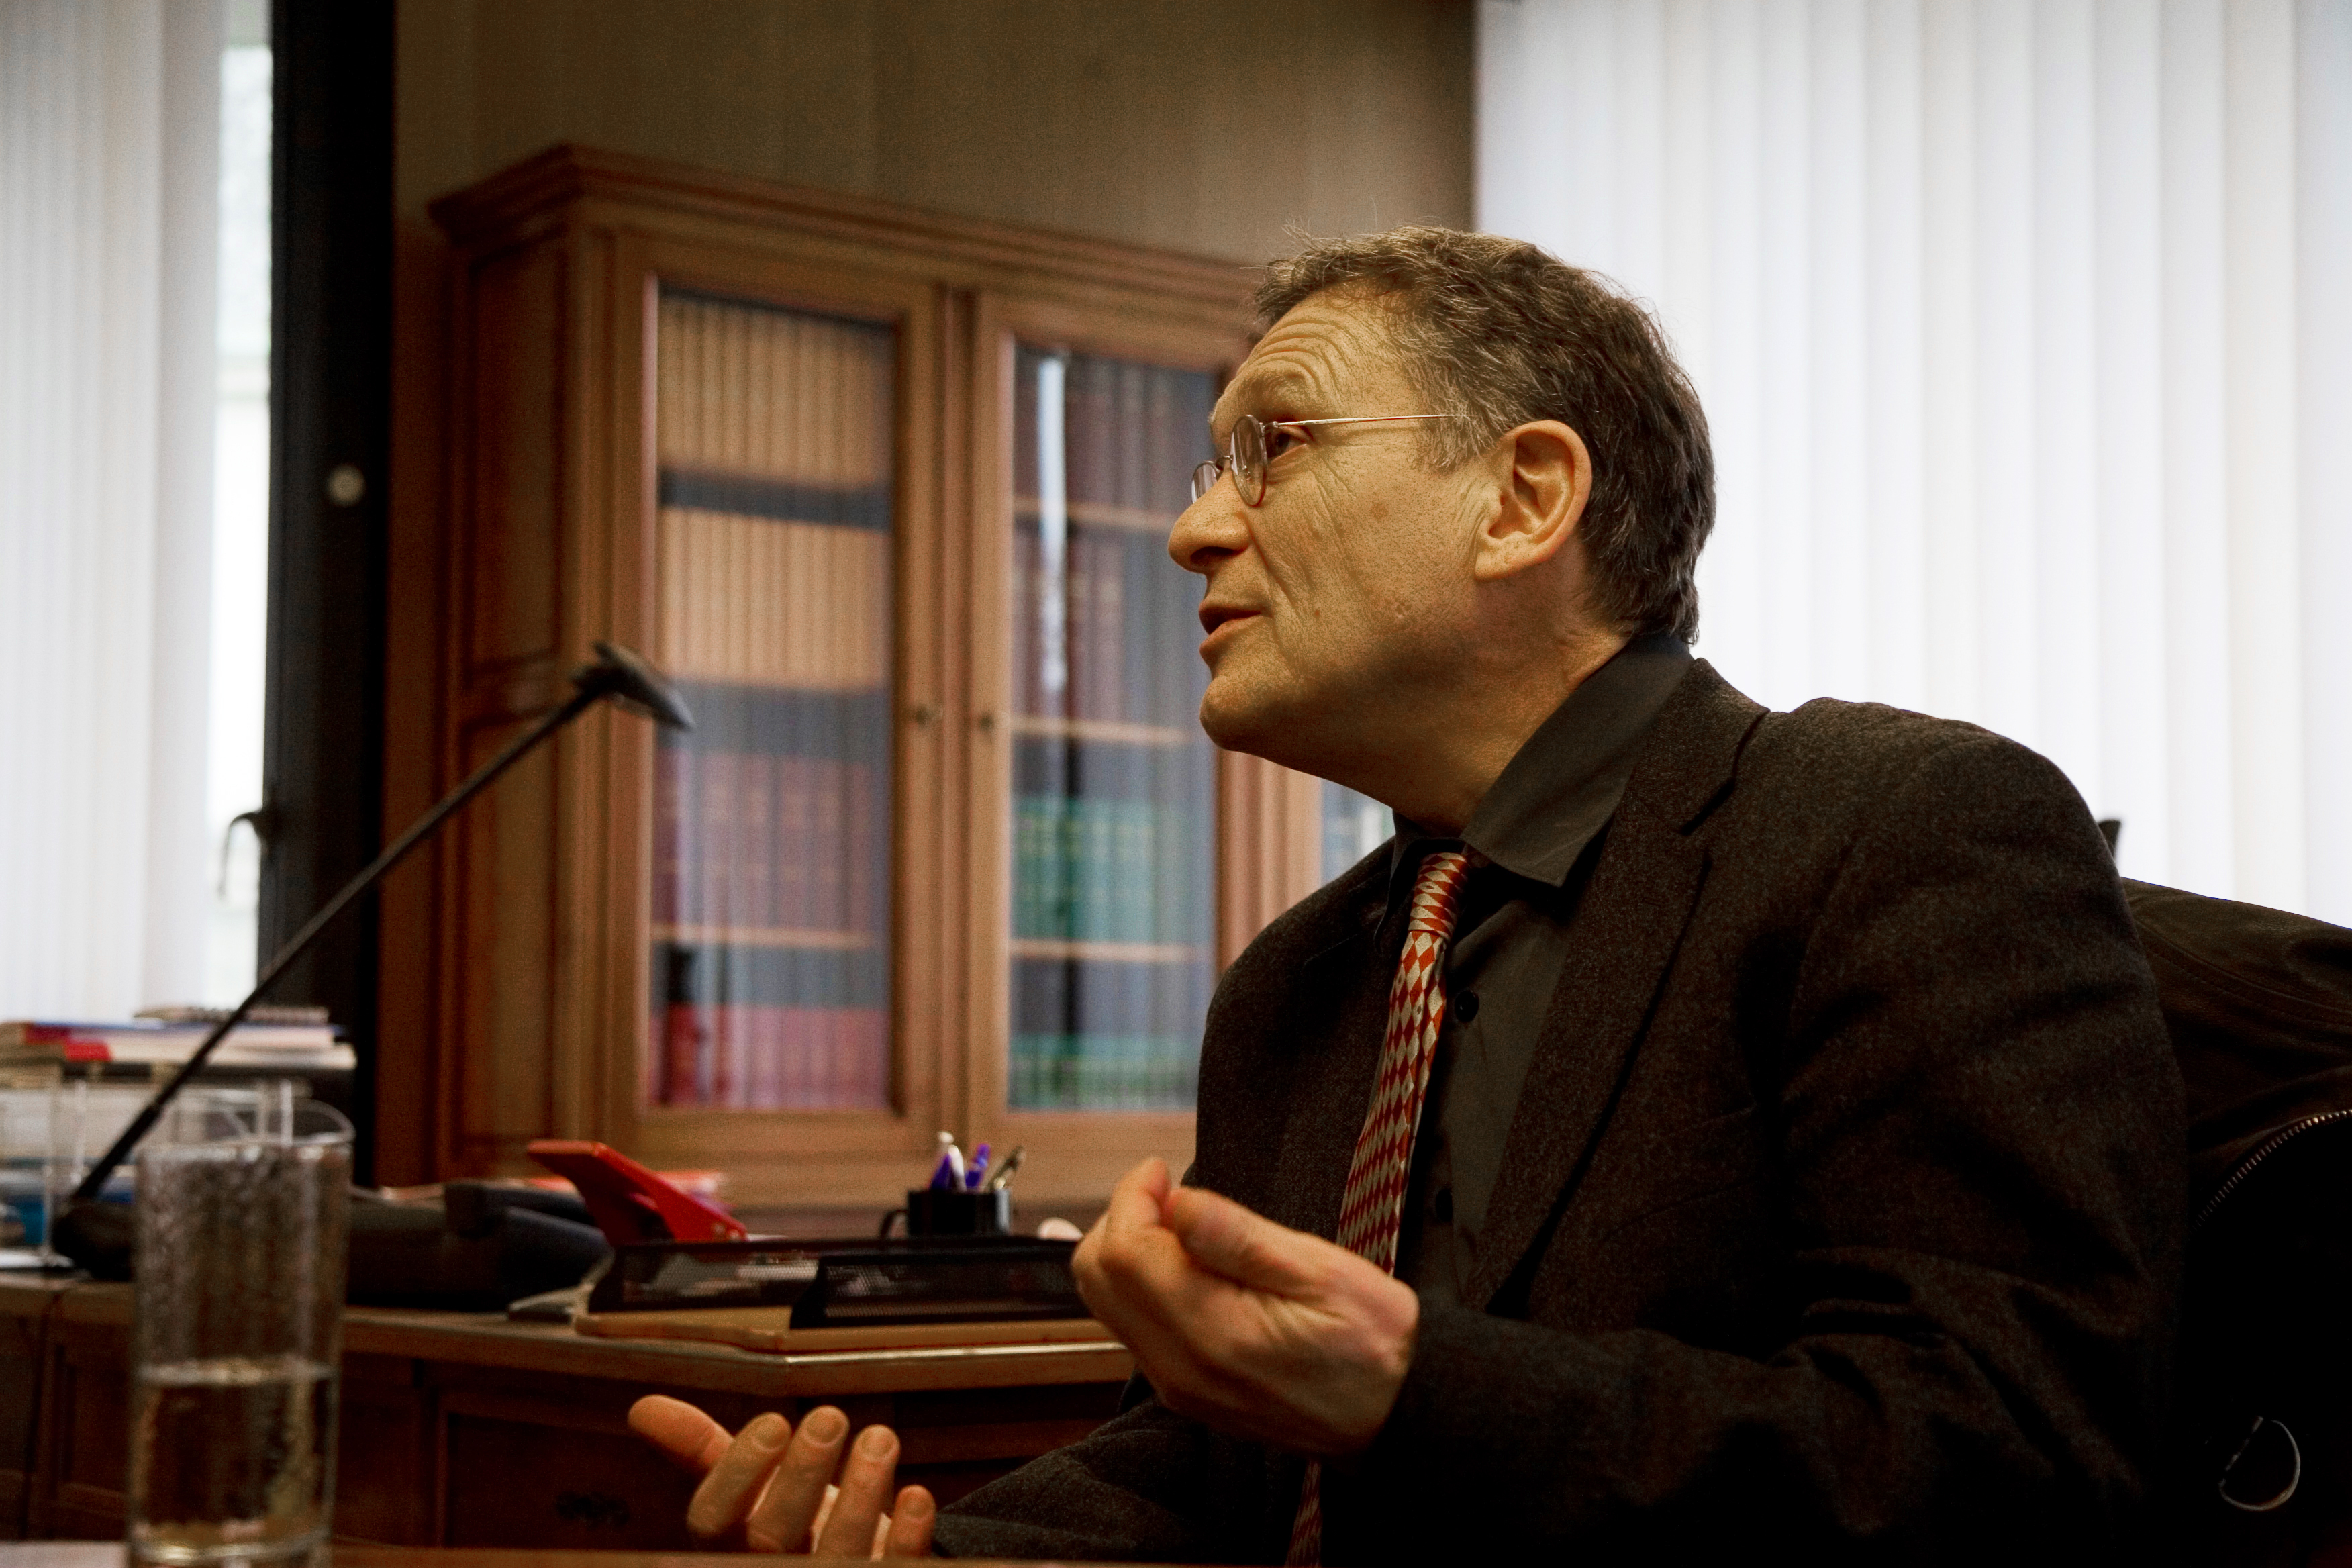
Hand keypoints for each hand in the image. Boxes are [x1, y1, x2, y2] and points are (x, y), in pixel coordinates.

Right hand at [627, 1395, 935, 1555]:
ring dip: (862, 1496)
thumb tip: (642, 1407)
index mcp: (731, 1546)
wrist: (847, 1565)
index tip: (774, 1421)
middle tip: (829, 1417)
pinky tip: (917, 1494)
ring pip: (837, 1557)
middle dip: (802, 1476)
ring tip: (880, 1438)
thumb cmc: (792, 1522)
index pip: (714, 1522)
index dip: (738, 1475)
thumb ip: (701, 1449)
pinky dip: (909, 1535)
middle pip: (774, 1539)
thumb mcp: (746, 1489)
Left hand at [1071, 1157, 1418, 1455]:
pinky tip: (1191, 1264)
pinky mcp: (1184, 1391)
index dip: (1132, 1197)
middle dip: (1122, 1220)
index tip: (1161, 1170)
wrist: (1396, 1416)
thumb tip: (1176, 1202)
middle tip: (1170, 1194)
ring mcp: (1178, 1385)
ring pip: (1108, 1302)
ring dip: (1130, 1250)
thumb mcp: (1323, 1273)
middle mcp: (1180, 1367)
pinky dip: (1144, 1284)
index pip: (1125, 1252)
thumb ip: (1240, 1239)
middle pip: (1098, 1277)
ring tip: (1184, 1226)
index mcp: (1213, 1332)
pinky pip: (1133, 1326)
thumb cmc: (1372, 1342)